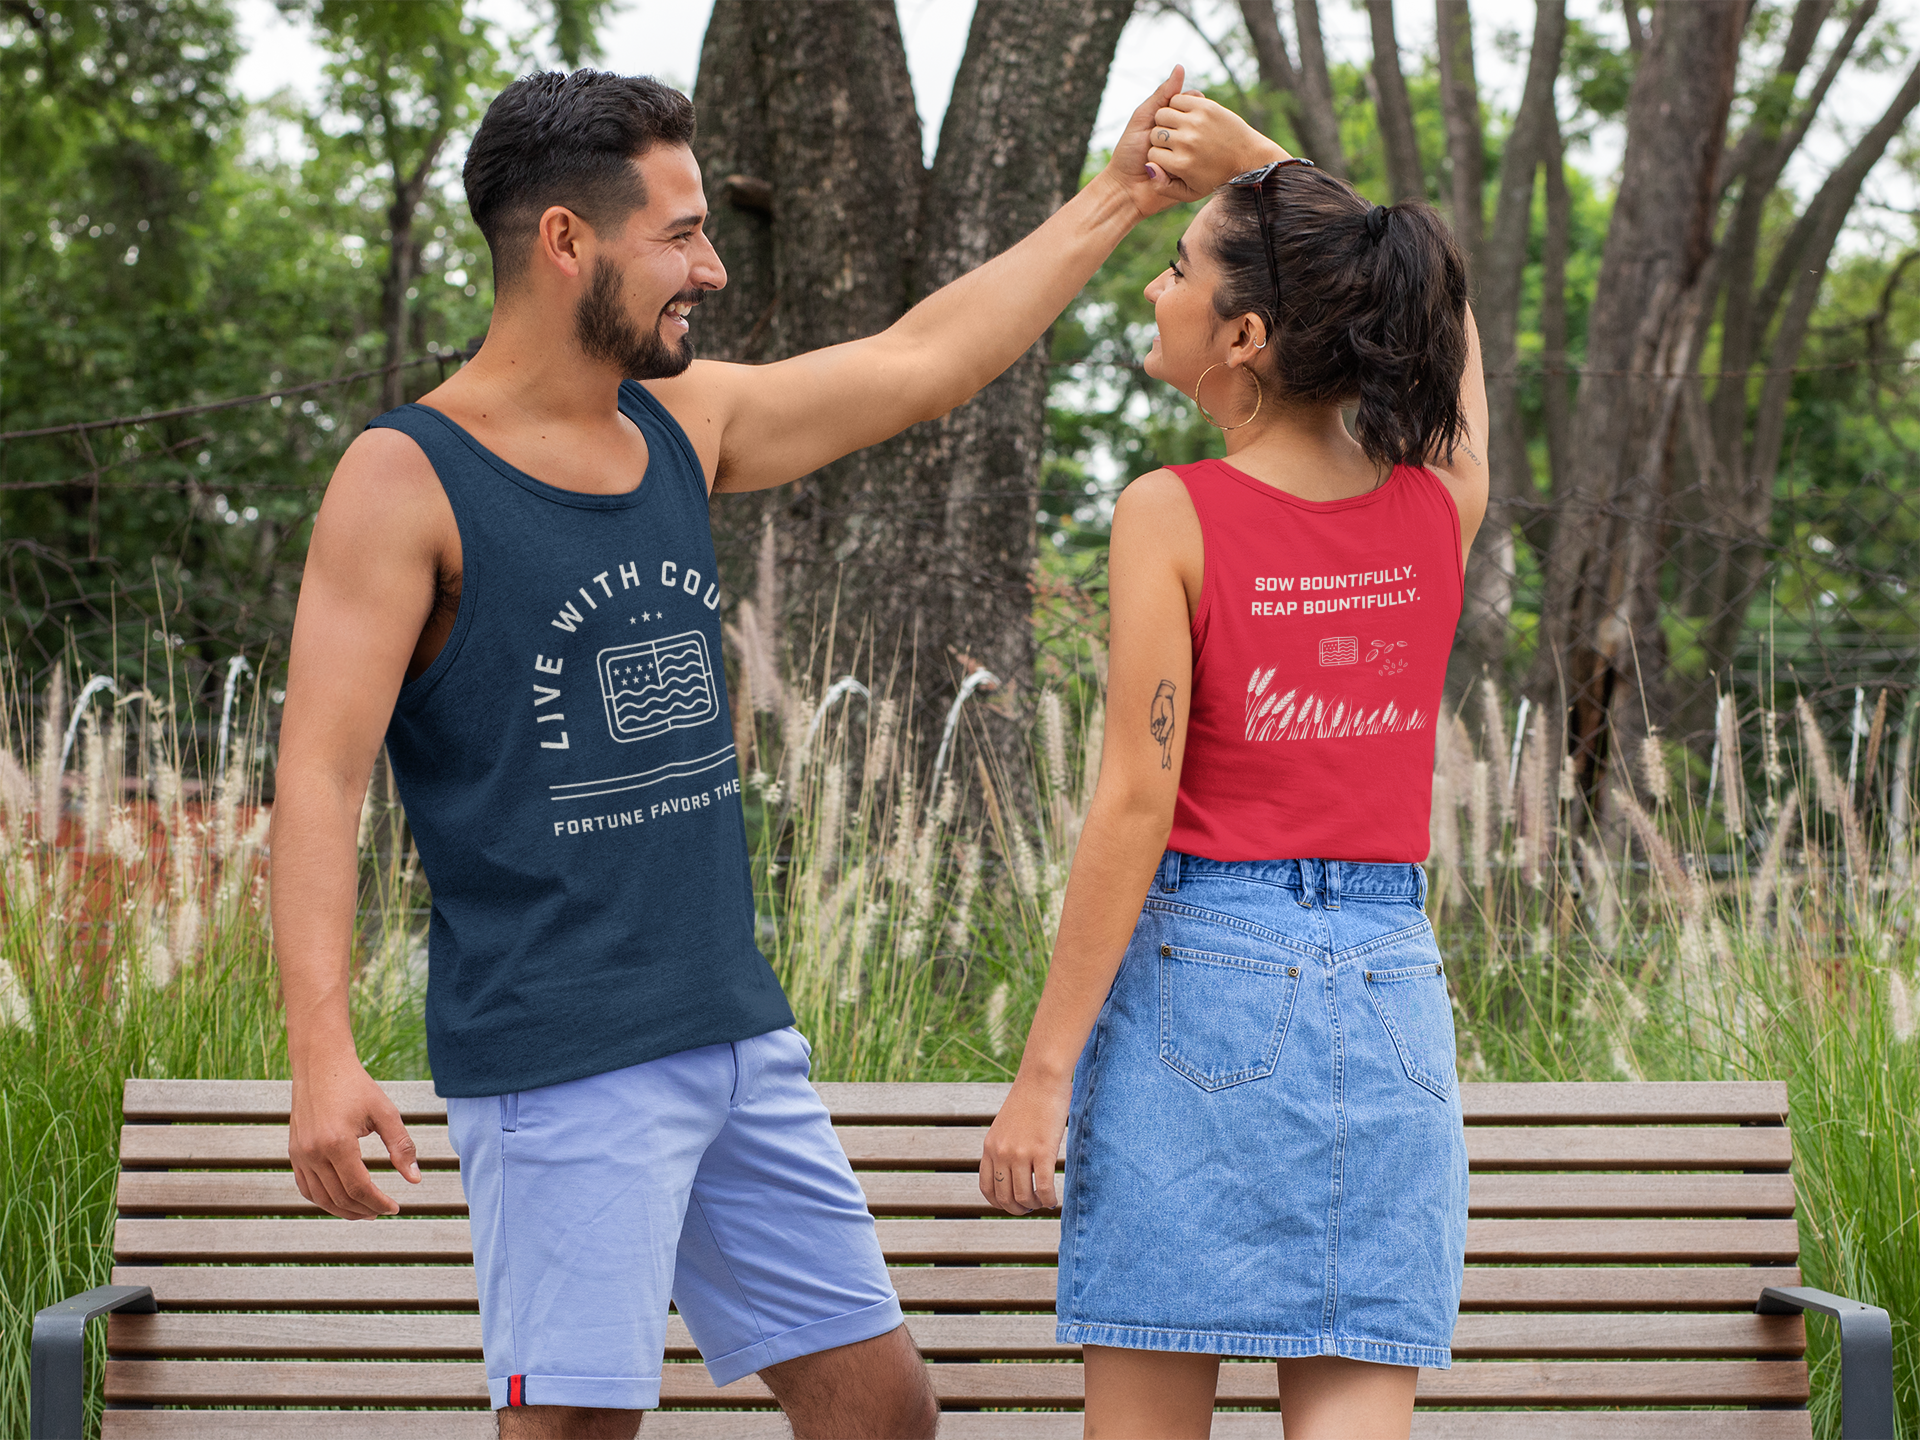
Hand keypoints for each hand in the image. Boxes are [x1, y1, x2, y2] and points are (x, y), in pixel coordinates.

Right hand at [289, 1058, 420, 1218]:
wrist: (320, 1064)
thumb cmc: (355, 1085)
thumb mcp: (385, 1112)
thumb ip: (401, 1146)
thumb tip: (416, 1179)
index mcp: (337, 1143)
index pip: (359, 1188)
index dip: (378, 1202)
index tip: (395, 1207)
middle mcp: (313, 1153)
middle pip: (339, 1197)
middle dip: (364, 1210)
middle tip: (383, 1211)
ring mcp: (299, 1155)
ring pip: (320, 1198)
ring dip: (343, 1210)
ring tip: (365, 1211)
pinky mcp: (293, 1152)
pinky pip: (306, 1188)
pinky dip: (323, 1200)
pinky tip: (341, 1200)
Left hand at [980, 1070, 1071, 1213]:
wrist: (1042, 1078)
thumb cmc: (1029, 1099)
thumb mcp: (1006, 1125)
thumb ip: (1004, 1146)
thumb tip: (1012, 1171)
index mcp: (990, 1147)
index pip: (987, 1188)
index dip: (999, 1203)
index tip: (1013, 1204)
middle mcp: (1001, 1153)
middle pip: (1005, 1198)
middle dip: (1018, 1209)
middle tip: (1031, 1206)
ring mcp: (1020, 1153)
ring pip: (1024, 1197)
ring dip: (1035, 1205)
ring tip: (1044, 1201)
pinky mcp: (1042, 1151)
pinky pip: (1043, 1188)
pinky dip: (1049, 1200)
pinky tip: (1054, 1200)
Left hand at [1101, 66, 1207, 215]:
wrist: (1125, 189)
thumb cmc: (1129, 152)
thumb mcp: (1143, 118)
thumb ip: (1162, 95)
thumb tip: (1180, 67)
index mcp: (1175, 122)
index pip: (1191, 101)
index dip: (1181, 107)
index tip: (1163, 119)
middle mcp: (1184, 137)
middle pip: (1193, 118)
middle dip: (1171, 129)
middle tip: (1151, 142)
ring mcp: (1189, 155)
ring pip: (1192, 139)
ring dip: (1169, 147)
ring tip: (1153, 158)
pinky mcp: (1190, 174)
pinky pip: (1190, 160)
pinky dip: (1174, 164)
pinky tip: (1163, 171)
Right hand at [1148, 93, 1290, 197]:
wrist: (1248, 158)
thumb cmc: (1215, 177)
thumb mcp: (1190, 193)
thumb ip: (1163, 187)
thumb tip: (1148, 167)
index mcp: (1182, 164)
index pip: (1153, 154)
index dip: (1159, 156)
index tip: (1170, 157)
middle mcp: (1187, 143)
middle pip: (1156, 134)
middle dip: (1161, 139)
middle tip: (1173, 142)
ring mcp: (1196, 123)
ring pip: (1162, 115)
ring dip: (1166, 121)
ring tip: (1176, 127)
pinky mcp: (1204, 107)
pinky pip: (1176, 100)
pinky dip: (1176, 106)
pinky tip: (1184, 115)